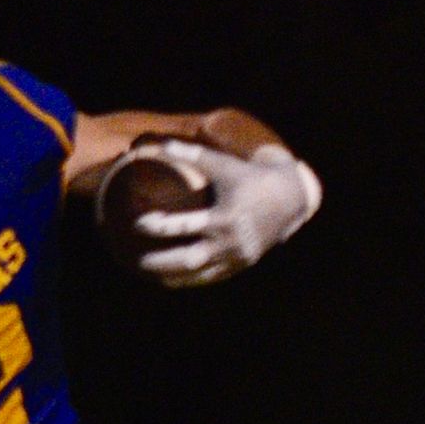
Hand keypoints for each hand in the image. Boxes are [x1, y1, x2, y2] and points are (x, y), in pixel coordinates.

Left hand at [128, 141, 321, 287]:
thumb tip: (157, 143)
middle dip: (159, 261)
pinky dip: (189, 280)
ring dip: (170, 276)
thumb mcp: (223, 164)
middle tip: (135, 259)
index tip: (136, 224)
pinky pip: (211, 277)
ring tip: (146, 272)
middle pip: (187, 259)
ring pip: (198, 274)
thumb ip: (191, 154)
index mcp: (225, 217)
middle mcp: (231, 241)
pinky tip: (168, 279)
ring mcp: (237, 257)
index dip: (158, 227)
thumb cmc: (249, 176)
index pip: (184, 227)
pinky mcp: (241, 264)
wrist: (290, 198)